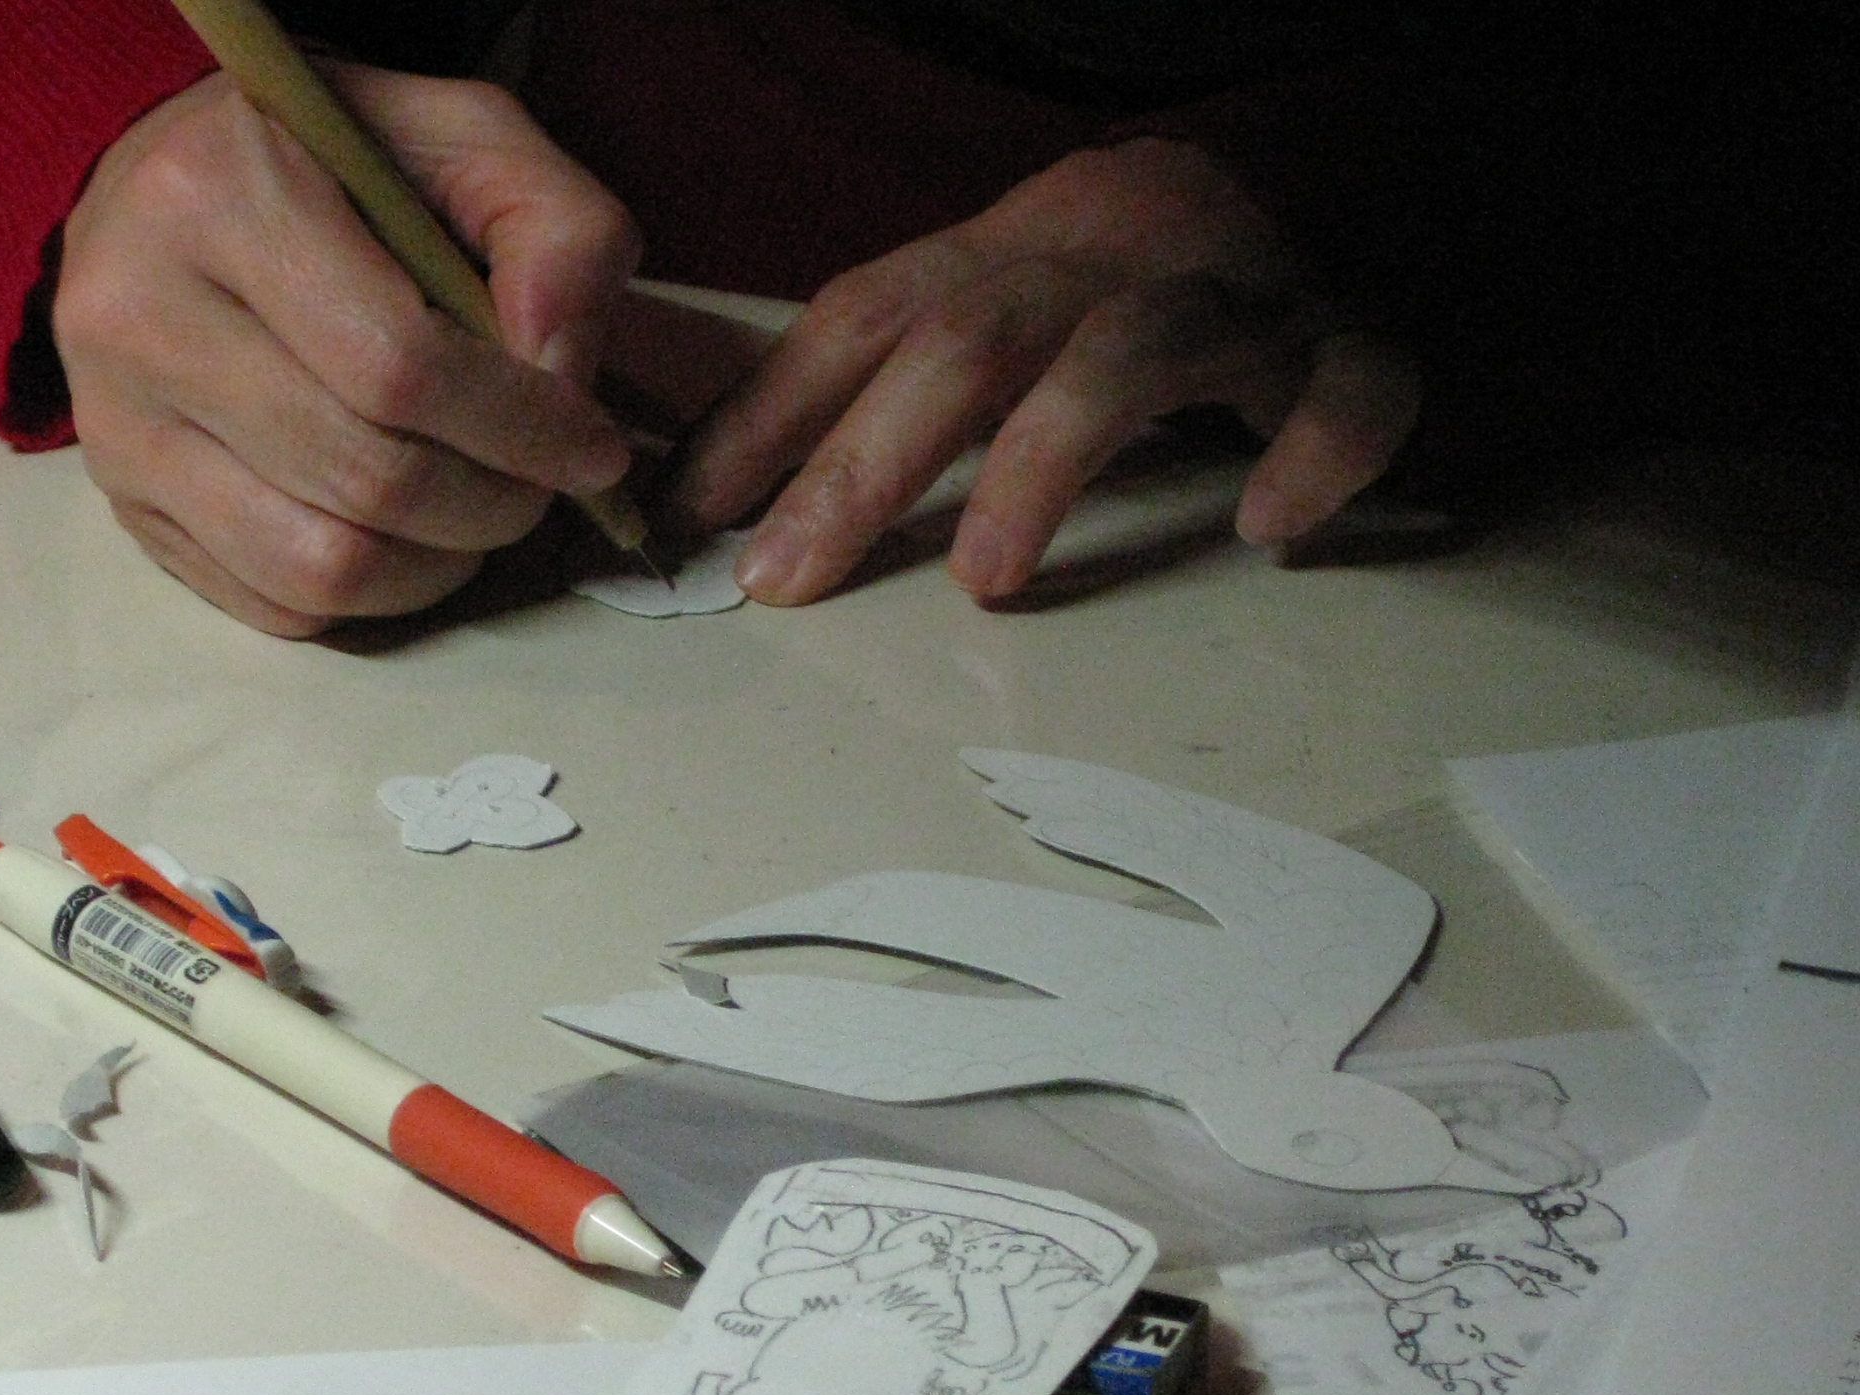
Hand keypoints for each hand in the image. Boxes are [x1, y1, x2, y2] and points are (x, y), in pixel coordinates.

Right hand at [53, 64, 639, 633]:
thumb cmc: (336, 163)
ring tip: (476, 512)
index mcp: (217, 193)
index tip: (594, 449)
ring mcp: (115, 425)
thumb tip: (565, 375)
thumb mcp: (467, 138)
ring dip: (437, 565)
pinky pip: (276, 603)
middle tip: (542, 484)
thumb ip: (557, 232)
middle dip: (493, 504)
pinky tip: (402, 533)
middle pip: (367, 479)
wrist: (169, 189)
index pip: (399, 368)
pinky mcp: (124, 507)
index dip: (523, 430)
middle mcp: (138, 315)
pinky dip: (371, 594)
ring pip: (320, 564)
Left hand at [660, 139, 1420, 605]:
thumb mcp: (1010, 286)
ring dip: (1045, 462)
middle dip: (866, 462)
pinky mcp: (1354, 343)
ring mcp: (1236, 297)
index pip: (867, 313)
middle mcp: (1110, 260)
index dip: (771, 411)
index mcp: (1013, 246)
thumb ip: (903, 365)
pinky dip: (1314, 449)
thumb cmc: (1138, 270)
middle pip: (973, 338)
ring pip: (1130, 355)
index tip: (689, 513)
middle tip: (785, 578)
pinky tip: (1271, 526)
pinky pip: (1350, 389)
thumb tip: (748, 479)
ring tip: (983, 578)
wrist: (1343, 166)